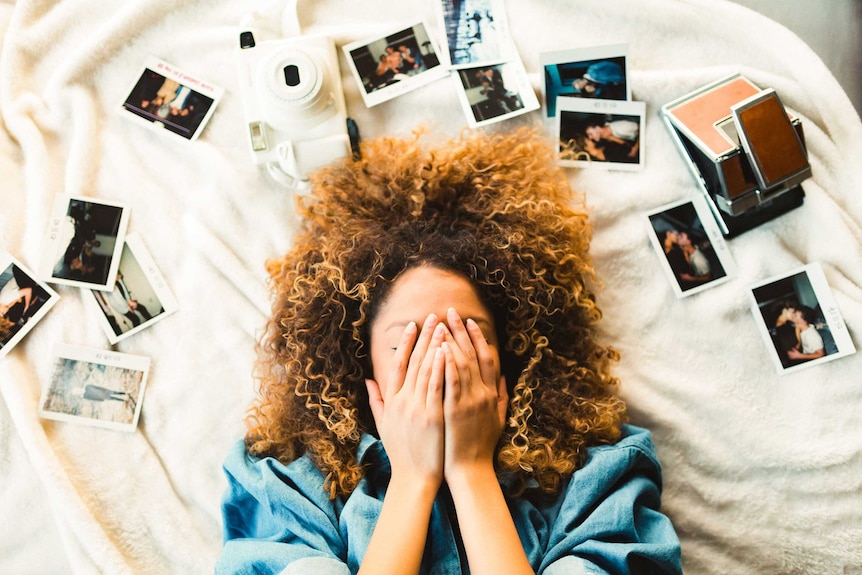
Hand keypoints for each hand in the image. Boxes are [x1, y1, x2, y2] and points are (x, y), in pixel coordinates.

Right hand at [366, 314, 445, 487]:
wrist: (414, 478)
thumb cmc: (402, 452)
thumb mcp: (384, 424)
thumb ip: (376, 400)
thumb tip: (368, 380)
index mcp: (392, 401)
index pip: (398, 364)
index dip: (405, 343)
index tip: (413, 325)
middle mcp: (402, 401)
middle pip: (413, 361)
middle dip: (424, 337)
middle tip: (432, 316)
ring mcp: (416, 408)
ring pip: (426, 369)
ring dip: (434, 345)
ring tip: (443, 326)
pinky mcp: (432, 416)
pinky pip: (437, 386)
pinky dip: (440, 367)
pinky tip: (446, 351)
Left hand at [441, 308, 506, 479]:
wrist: (471, 471)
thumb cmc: (481, 446)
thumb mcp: (499, 419)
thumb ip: (502, 396)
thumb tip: (505, 376)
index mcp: (492, 394)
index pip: (486, 358)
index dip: (478, 337)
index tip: (469, 321)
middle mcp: (483, 393)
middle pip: (472, 354)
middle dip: (461, 331)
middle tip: (450, 312)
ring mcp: (470, 401)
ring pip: (461, 364)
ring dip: (451, 341)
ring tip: (441, 323)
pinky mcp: (456, 410)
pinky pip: (452, 382)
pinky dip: (447, 364)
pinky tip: (440, 348)